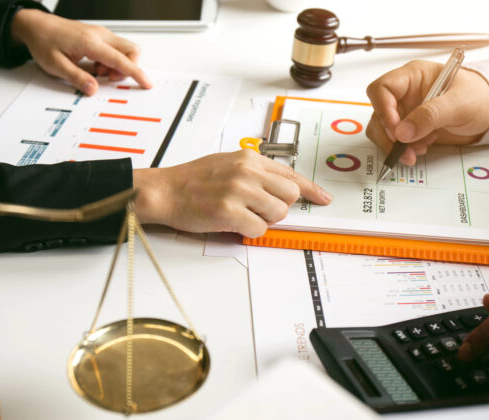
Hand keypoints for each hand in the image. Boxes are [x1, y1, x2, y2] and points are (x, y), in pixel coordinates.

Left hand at [11, 9, 151, 95]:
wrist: (36, 25)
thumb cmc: (44, 41)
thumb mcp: (56, 65)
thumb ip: (77, 78)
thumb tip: (93, 89)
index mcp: (91, 42)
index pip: (122, 60)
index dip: (136, 73)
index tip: (146, 83)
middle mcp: (99, 35)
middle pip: (131, 50)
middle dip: (128, 68)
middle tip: (110, 78)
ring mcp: (100, 34)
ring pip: (124, 49)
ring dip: (117, 65)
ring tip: (97, 72)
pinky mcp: (98, 36)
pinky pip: (114, 49)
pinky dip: (110, 60)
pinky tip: (94, 65)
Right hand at [131, 150, 332, 236]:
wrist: (164, 191)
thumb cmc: (193, 180)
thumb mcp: (228, 163)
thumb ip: (256, 172)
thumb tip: (281, 188)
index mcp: (249, 158)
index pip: (291, 174)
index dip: (311, 190)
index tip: (324, 199)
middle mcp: (247, 171)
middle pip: (289, 196)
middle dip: (278, 207)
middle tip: (258, 209)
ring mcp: (238, 191)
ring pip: (277, 214)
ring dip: (262, 220)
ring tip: (240, 214)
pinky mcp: (229, 212)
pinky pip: (258, 229)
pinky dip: (248, 231)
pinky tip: (231, 222)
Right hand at [365, 60, 488, 164]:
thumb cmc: (478, 96)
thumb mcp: (458, 103)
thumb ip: (431, 115)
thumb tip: (402, 133)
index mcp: (413, 76)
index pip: (382, 88)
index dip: (383, 109)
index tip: (396, 130)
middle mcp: (404, 93)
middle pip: (378, 112)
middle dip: (388, 135)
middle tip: (403, 149)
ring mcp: (405, 111)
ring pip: (383, 130)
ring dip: (395, 146)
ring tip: (416, 152)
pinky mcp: (409, 127)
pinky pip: (395, 141)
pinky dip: (404, 149)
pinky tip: (423, 147)